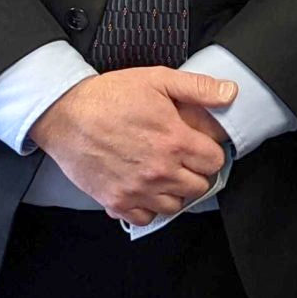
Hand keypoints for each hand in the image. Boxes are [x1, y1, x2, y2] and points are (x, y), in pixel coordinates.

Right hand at [29, 68, 235, 225]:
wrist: (66, 115)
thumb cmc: (111, 95)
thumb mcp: (158, 79)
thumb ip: (198, 88)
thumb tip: (230, 93)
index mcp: (175, 140)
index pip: (215, 161)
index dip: (211, 152)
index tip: (201, 145)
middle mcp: (160, 170)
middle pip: (199, 186)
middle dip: (196, 172)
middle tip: (184, 159)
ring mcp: (138, 189)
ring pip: (176, 206)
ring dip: (175, 191)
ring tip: (165, 173)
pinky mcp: (116, 201)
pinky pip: (146, 218)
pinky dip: (149, 208)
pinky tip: (145, 188)